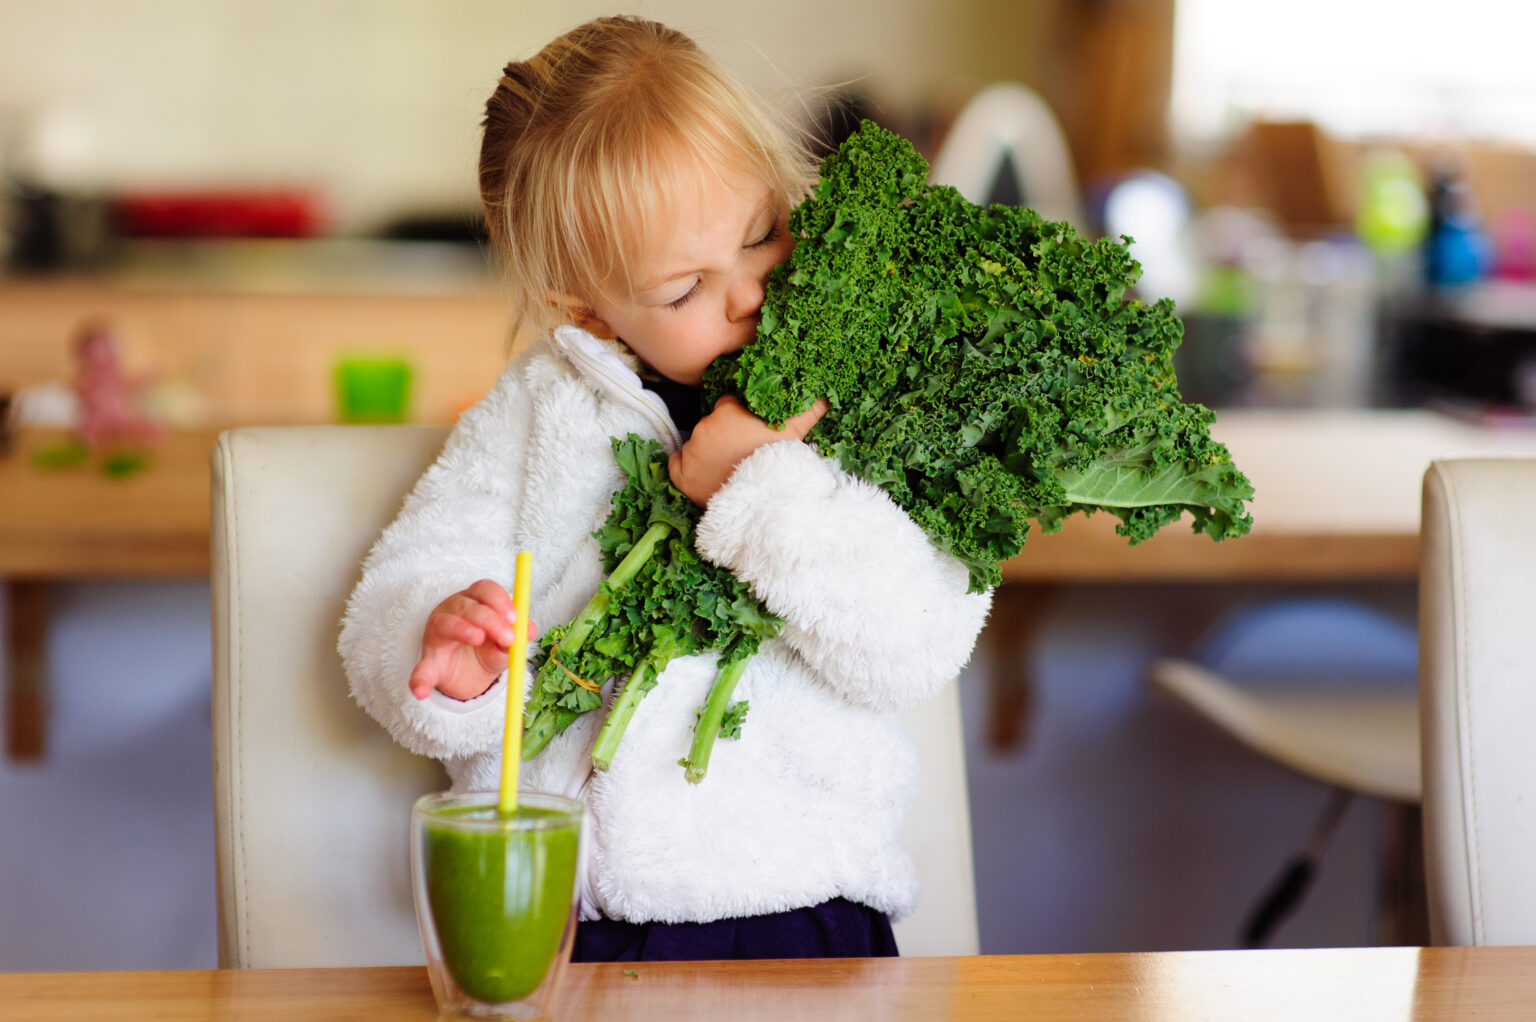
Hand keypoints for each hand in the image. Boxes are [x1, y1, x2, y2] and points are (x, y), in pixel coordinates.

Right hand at [409, 579, 539, 700]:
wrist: (466, 676)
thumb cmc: (486, 650)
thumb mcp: (504, 644)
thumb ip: (516, 637)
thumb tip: (530, 629)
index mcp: (474, 602)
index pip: (484, 590)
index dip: (499, 600)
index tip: (513, 617)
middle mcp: (452, 611)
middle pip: (468, 605)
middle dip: (490, 619)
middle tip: (508, 637)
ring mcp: (436, 635)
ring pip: (445, 624)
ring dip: (463, 629)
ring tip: (478, 638)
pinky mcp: (428, 662)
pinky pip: (422, 670)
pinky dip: (420, 680)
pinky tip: (421, 691)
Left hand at [668, 395, 827, 505]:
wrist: (767, 504)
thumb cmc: (782, 465)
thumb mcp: (797, 431)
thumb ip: (810, 409)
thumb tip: (826, 396)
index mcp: (730, 410)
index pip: (728, 406)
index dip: (739, 419)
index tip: (748, 433)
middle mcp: (707, 426)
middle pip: (712, 425)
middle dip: (724, 436)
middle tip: (742, 453)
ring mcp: (693, 451)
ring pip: (698, 444)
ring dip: (709, 452)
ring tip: (729, 467)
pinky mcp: (683, 476)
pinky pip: (676, 464)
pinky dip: (685, 466)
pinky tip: (704, 473)